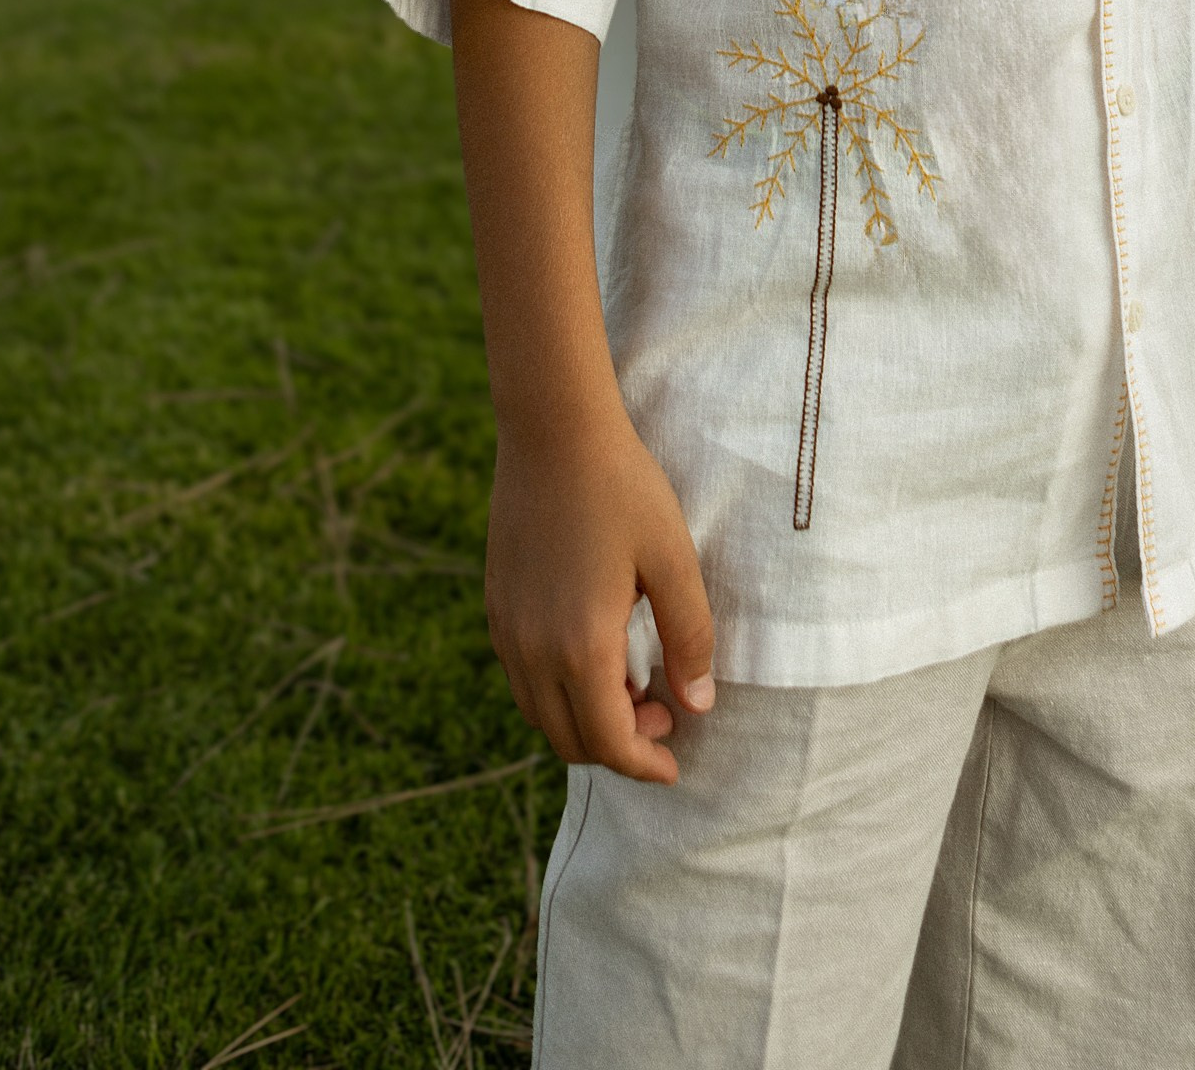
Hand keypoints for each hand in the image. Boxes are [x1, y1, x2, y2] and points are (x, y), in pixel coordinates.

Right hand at [485, 407, 714, 784]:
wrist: (553, 430)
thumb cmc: (622, 488)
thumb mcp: (674, 559)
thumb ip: (689, 638)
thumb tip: (697, 705)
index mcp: (580, 646)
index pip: (608, 741)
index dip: (645, 764)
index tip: (676, 763)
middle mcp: (532, 650)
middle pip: (570, 739)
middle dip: (619, 745)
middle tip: (665, 710)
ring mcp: (506, 629)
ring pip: (541, 713)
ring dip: (587, 718)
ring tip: (634, 680)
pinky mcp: (496, 606)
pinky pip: (524, 677)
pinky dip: (560, 689)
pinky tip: (596, 650)